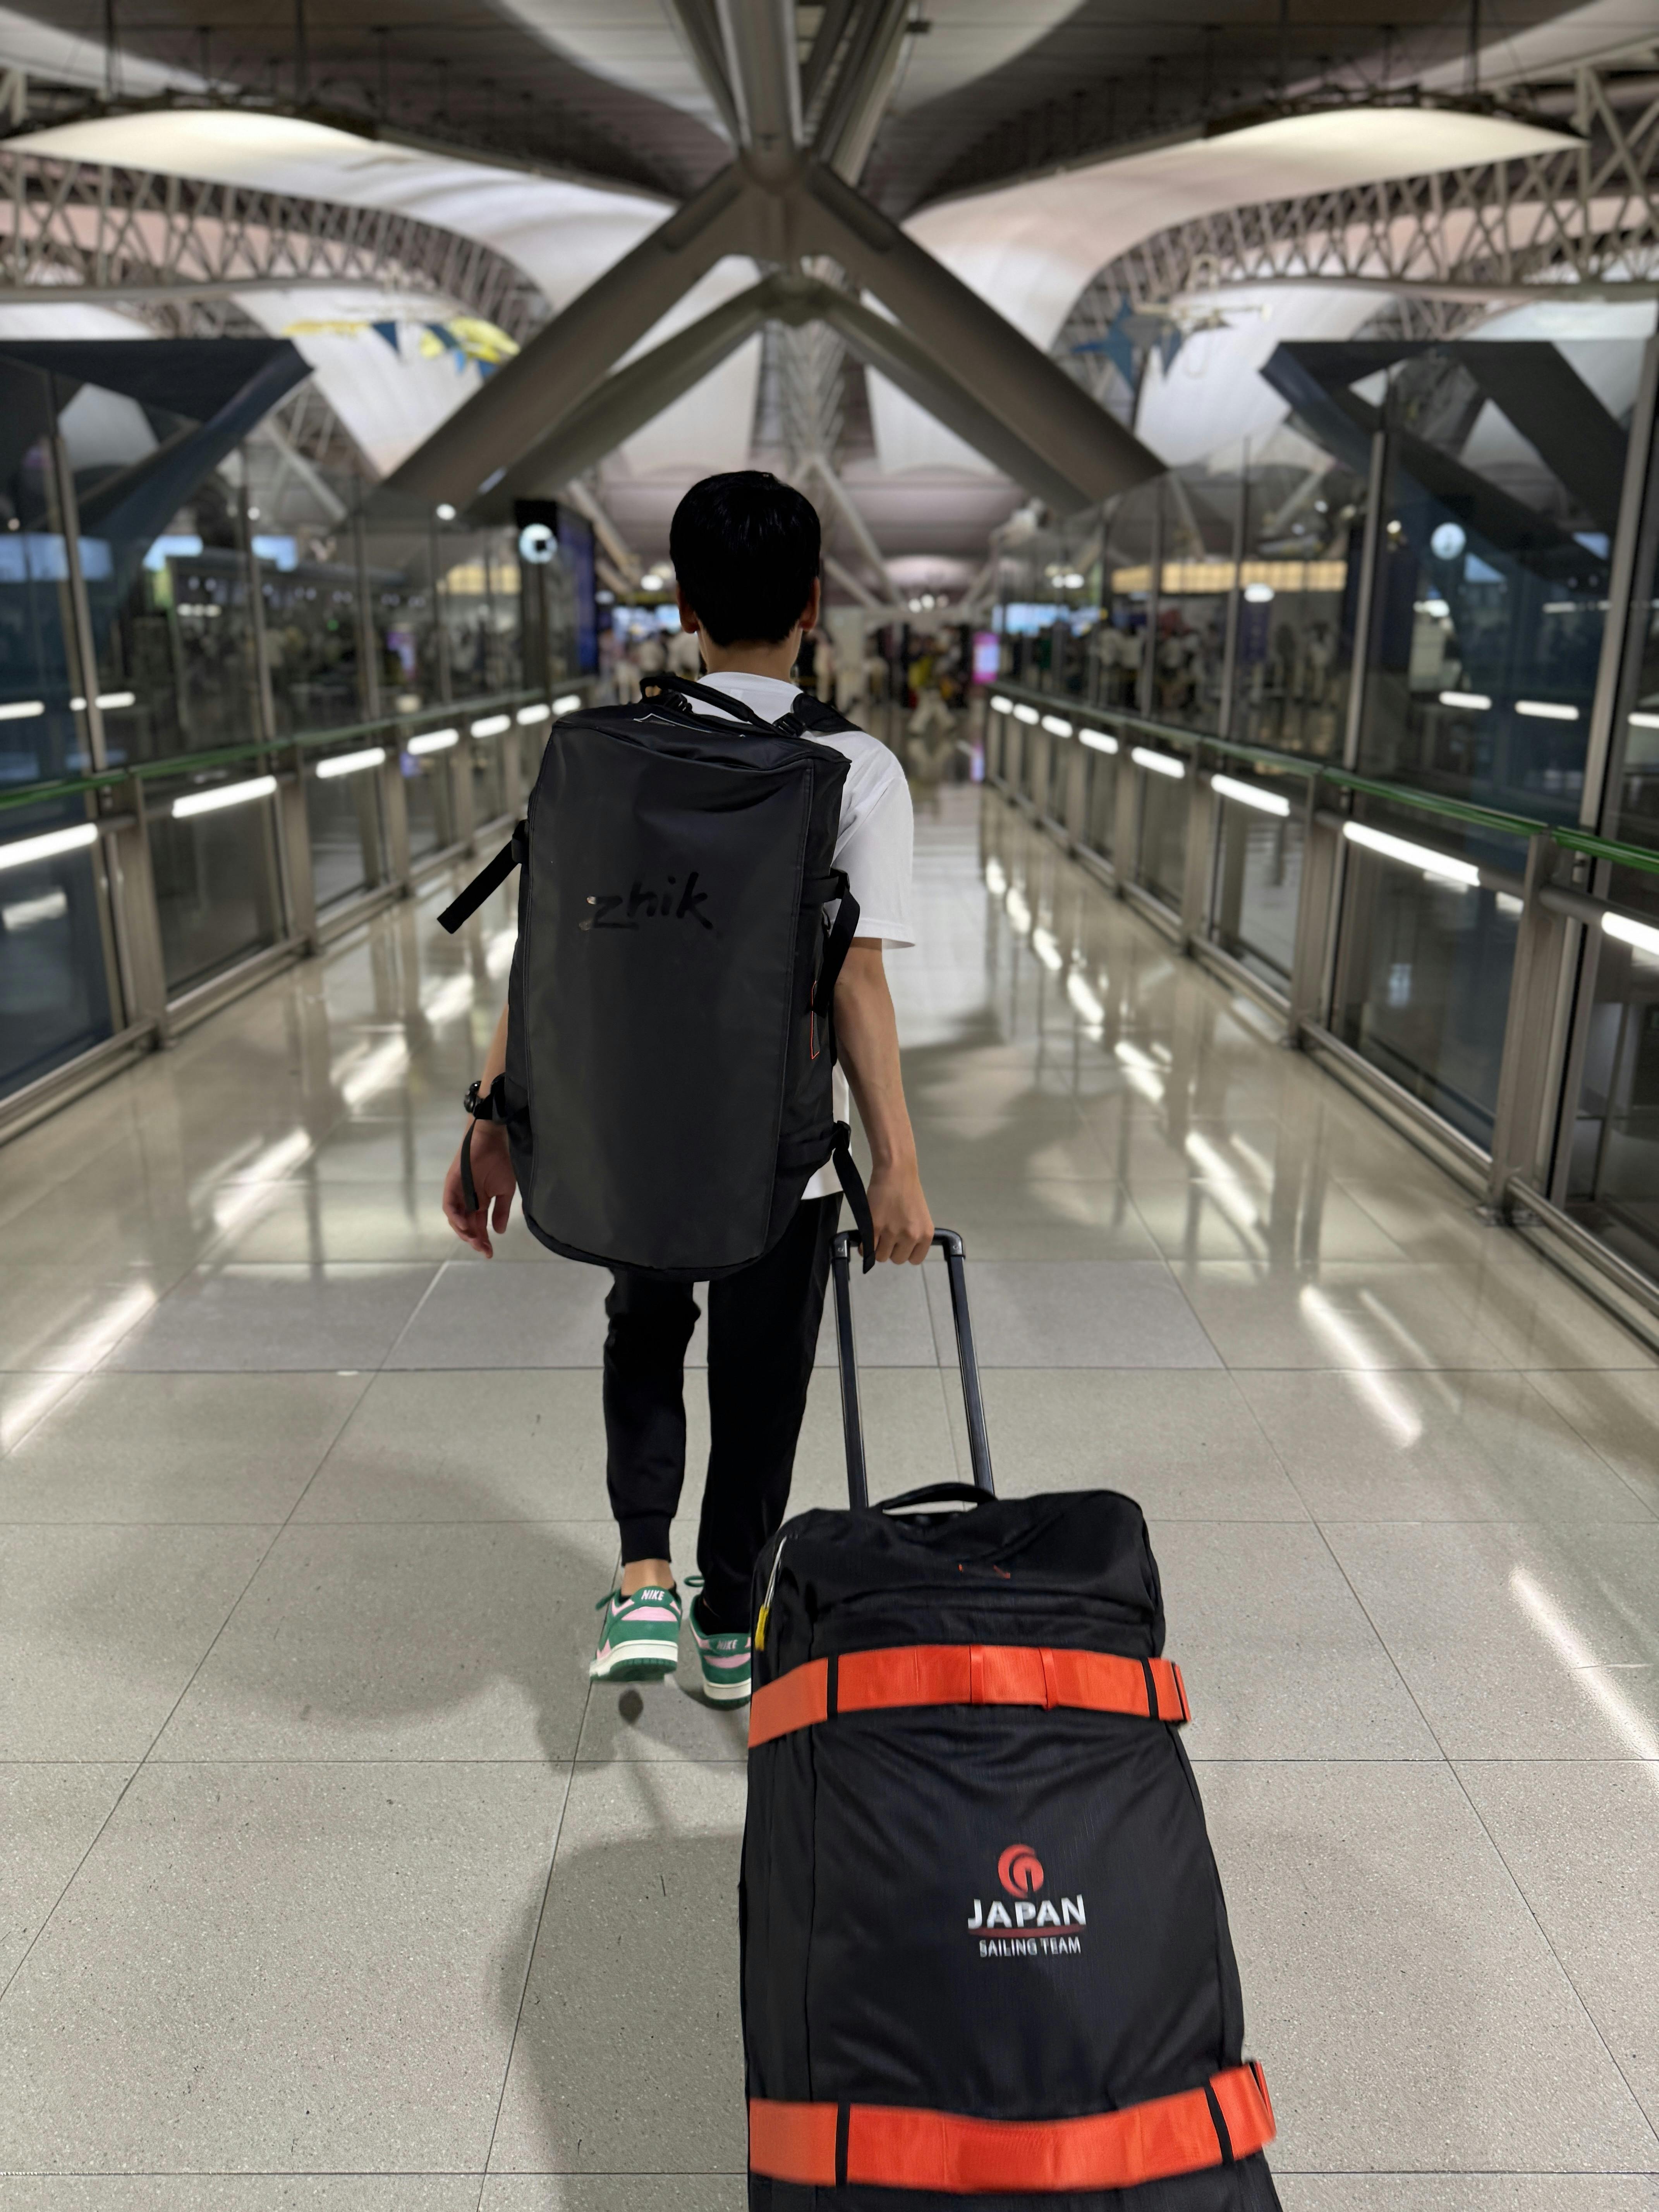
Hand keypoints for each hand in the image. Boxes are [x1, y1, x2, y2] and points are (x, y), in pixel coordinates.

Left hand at [442, 1121, 515, 1256]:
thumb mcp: (506, 1191)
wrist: (492, 1140)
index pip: (479, 1226)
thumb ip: (501, 1211)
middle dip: (475, 1240)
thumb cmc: (501, 1162)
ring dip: (464, 1232)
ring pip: (456, 1219)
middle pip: (467, 1226)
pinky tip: (465, 1226)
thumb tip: (499, 1231)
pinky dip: (455, 1217)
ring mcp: (458, 1194)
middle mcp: (467, 1201)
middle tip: (483, 1250)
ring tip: (474, 1241)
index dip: (483, 1240)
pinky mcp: (451, 1186)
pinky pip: (450, 1206)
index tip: (490, 1253)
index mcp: (480, 1202)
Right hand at [866, 1160, 932, 1263]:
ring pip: (881, 1256)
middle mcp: (911, 1236)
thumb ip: (914, 1235)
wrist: (896, 1172)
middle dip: (890, 1250)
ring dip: (876, 1248)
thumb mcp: (920, 1217)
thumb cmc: (908, 1191)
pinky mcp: (875, 1226)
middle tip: (886, 1236)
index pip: (915, 1260)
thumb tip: (900, 1249)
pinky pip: (867, 1248)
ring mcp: (892, 1232)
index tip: (900, 1244)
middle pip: (897, 1259)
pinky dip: (864, 1246)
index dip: (905, 1252)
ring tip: (876, 1234)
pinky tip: (866, 1236)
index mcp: (925, 1235)